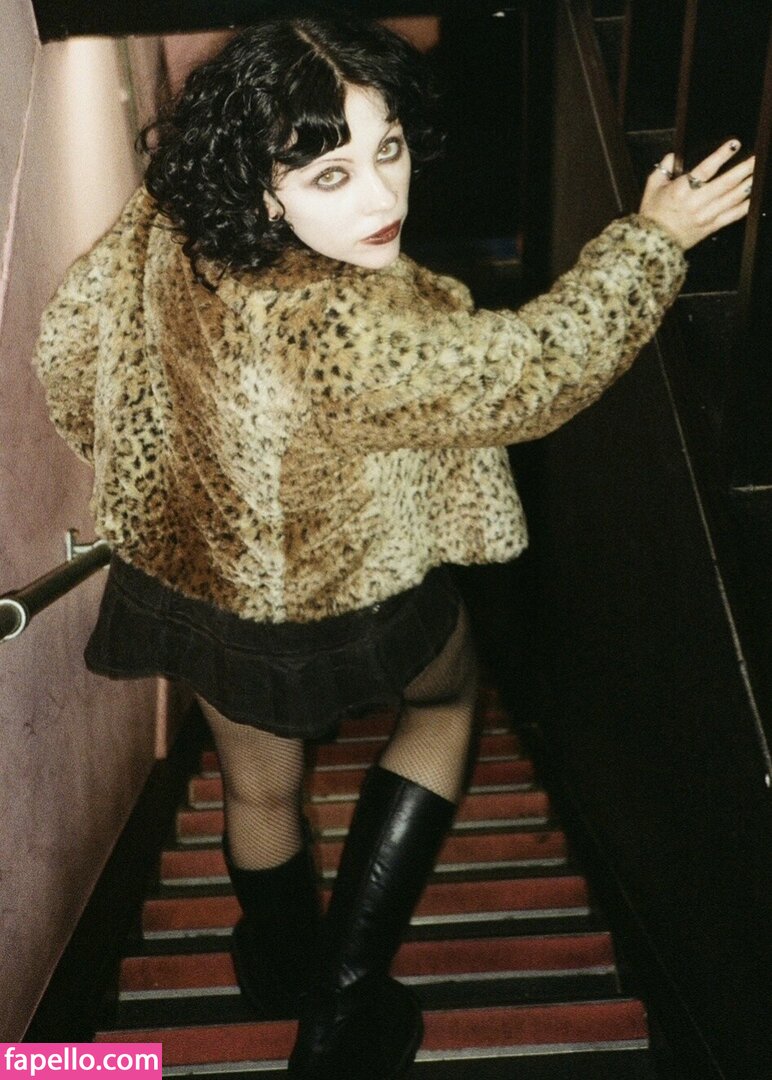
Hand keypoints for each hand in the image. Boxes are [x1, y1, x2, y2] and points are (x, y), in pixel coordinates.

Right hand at [639, 139, 753, 249]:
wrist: (652, 244)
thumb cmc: (652, 215)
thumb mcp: (652, 187)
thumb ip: (663, 168)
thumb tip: (672, 155)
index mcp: (681, 190)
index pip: (706, 169)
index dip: (722, 155)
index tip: (734, 144)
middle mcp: (696, 202)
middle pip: (726, 183)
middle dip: (744, 169)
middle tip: (756, 157)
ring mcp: (706, 216)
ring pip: (732, 198)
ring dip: (748, 184)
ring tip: (757, 173)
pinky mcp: (710, 227)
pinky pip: (732, 216)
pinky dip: (745, 206)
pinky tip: (753, 198)